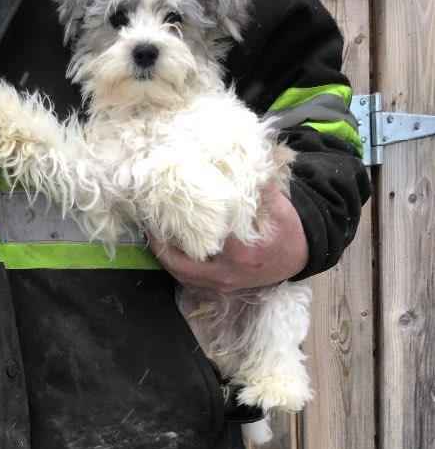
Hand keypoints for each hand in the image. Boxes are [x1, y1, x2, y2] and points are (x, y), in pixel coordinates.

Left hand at [148, 188, 307, 292]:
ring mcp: (222, 283)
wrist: (299, 257)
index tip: (167, 204)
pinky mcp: (221, 287)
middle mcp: (227, 272)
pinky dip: (176, 264)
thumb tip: (240, 160)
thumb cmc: (287, 230)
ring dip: (164, 255)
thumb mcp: (279, 205)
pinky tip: (169, 247)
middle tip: (149, 222)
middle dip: (160, 244)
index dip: (182, 221)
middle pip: (180, 262)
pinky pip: (189, 279)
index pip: (202, 237)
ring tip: (154, 234)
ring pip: (180, 274)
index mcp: (241, 252)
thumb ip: (258, 187)